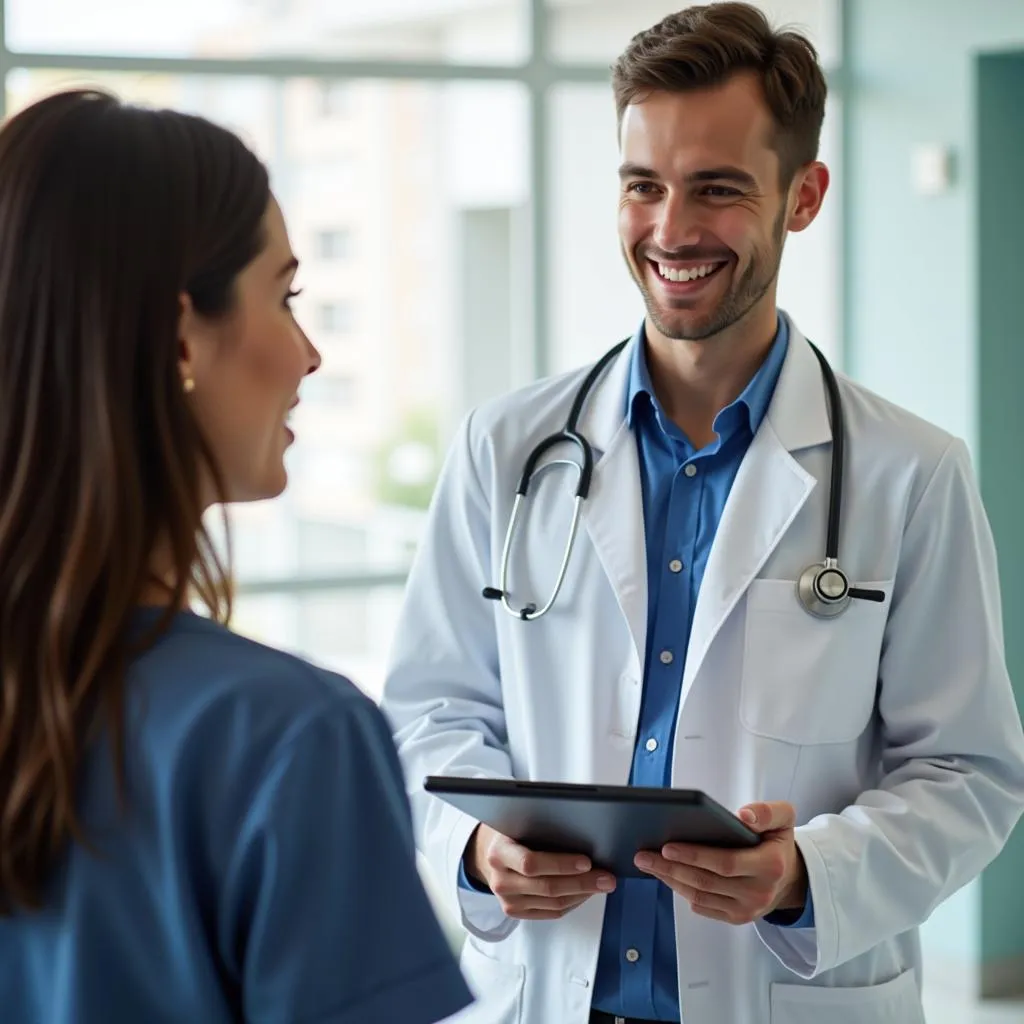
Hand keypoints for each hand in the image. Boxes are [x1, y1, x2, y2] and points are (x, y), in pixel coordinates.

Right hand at [465, 824, 616, 920]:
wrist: (489, 854)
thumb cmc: (512, 831)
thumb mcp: (518, 820)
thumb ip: (541, 824)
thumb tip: (584, 828)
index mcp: (498, 852)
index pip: (530, 863)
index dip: (560, 864)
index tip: (587, 861)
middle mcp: (499, 880)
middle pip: (547, 887)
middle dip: (582, 882)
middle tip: (607, 877)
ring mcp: (507, 900)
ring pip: (553, 904)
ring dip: (583, 894)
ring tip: (603, 884)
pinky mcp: (516, 913)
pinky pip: (551, 913)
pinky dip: (573, 903)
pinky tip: (587, 892)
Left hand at [633, 801, 807, 924]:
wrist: (788, 877)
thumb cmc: (777, 843)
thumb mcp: (783, 819)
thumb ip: (767, 812)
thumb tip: (744, 816)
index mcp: (770, 865)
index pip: (726, 863)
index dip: (695, 855)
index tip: (668, 846)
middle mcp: (759, 892)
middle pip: (706, 881)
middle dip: (671, 867)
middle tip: (644, 854)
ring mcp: (746, 909)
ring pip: (700, 895)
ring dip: (670, 879)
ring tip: (647, 862)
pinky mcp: (735, 917)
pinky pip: (702, 906)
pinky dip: (680, 890)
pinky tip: (665, 874)